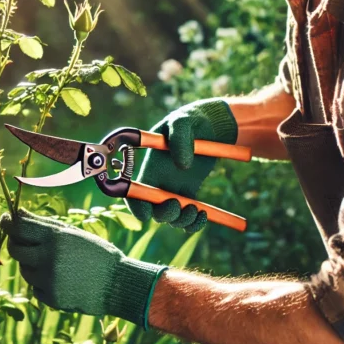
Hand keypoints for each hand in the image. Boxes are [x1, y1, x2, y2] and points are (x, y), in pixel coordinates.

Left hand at [0, 211, 166, 327]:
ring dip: (31, 264)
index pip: (18, 227)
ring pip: (24, 269)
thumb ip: (43, 224)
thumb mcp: (72, 233)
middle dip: (16, 243)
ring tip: (52, 262)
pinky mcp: (51, 299)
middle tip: (24, 241)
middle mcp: (48, 258)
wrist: (118, 284)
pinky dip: (42, 282)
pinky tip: (61, 279)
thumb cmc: (97, 253)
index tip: (6, 220)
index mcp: (55, 237)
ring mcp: (48, 280)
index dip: (8, 222)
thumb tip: (16, 213)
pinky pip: (35, 287)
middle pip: (15, 249)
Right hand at [128, 98, 236, 232]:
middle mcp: (158, 182)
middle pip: (153, 211)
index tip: (146, 214)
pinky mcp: (189, 193)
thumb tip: (183, 165)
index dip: (135, 205)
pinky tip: (204, 214)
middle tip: (178, 203)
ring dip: (182, 221)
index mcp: (149, 168)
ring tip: (197, 210)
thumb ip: (179, 138)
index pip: (134, 193)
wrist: (210, 125)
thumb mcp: (183, 122)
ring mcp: (174, 189)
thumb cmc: (189, 120)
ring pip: (172, 218)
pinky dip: (195, 223)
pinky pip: (188, 217)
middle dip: (164, 214)